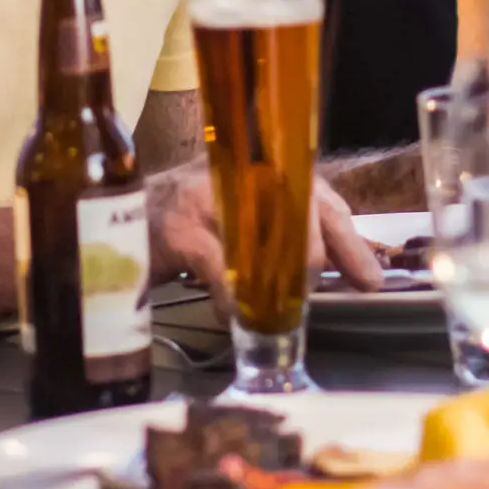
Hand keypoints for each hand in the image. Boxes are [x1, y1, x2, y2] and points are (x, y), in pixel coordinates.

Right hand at [145, 163, 384, 318]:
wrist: (118, 214)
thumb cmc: (190, 220)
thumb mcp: (245, 219)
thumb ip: (285, 236)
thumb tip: (334, 271)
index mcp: (269, 172)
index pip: (325, 202)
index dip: (351, 244)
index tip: (370, 282)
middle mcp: (245, 174)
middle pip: (303, 216)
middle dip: (311, 266)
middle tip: (306, 300)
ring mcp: (212, 198)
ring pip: (268, 243)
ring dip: (276, 288)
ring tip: (276, 314)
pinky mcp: (181, 228)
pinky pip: (222, 271)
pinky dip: (233, 300)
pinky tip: (233, 316)